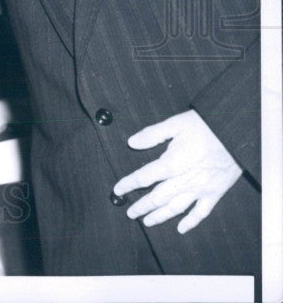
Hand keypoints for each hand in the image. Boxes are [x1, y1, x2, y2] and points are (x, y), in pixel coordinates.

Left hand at [113, 109, 242, 233]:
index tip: (118, 190)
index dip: (129, 184)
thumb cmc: (205, 126)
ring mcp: (201, 189)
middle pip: (158, 197)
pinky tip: (181, 229)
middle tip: (130, 212)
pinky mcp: (215, 193)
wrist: (236, 134)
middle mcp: (185, 180)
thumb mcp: (175, 124)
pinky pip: (201, 212)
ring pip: (176, 208)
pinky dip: (191, 222)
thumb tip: (132, 142)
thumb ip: (152, 134)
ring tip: (147, 222)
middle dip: (142, 206)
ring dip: (160, 216)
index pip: (144, 177)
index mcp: (172, 162)